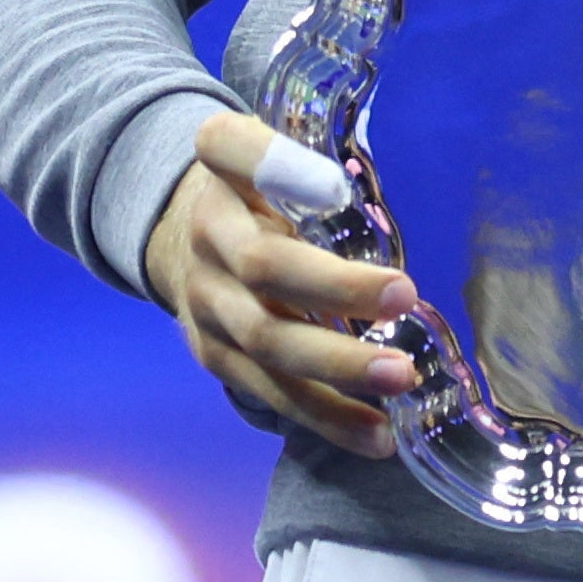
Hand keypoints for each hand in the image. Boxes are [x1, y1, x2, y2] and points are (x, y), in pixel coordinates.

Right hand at [143, 109, 420, 453]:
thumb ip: (314, 162)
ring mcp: (206, 301)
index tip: (337, 189)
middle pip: (263, 266)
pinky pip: (270, 392)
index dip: (280, 167)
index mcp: (219, 166)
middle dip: (335, 288)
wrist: (178, 240)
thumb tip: (389, 200)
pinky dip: (326, 417)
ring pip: (267, 342)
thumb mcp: (273, 153)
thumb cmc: (257, 193)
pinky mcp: (214, 355)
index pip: (229, 147)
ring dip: (337, 367)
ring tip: (401, 379)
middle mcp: (206, 232)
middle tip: (404, 298)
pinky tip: (377, 433)